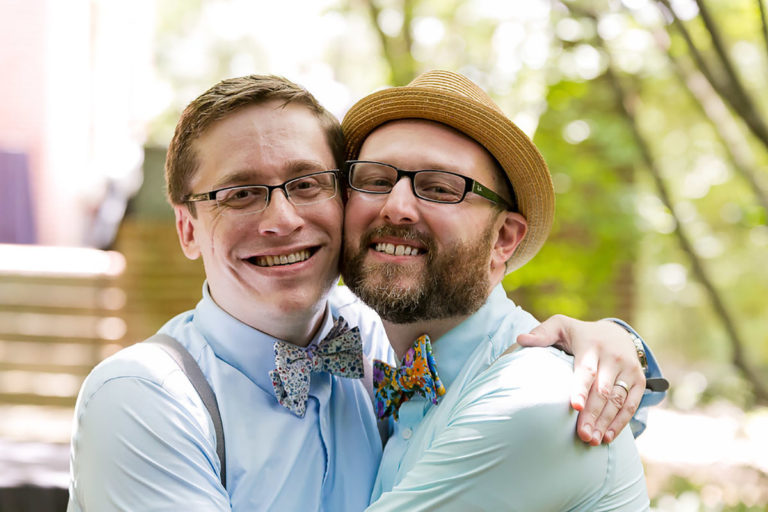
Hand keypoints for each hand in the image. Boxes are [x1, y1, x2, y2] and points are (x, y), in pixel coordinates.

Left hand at [516, 315, 644, 445]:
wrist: (616, 333)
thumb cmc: (579, 334)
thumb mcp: (561, 326)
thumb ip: (542, 333)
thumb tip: (521, 339)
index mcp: (592, 345)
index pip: (586, 370)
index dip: (581, 389)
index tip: (574, 407)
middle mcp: (613, 357)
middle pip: (602, 391)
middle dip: (592, 414)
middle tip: (582, 435)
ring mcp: (629, 369)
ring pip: (617, 400)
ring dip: (605, 422)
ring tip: (592, 440)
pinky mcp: (639, 380)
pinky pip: (631, 404)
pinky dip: (620, 422)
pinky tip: (607, 437)